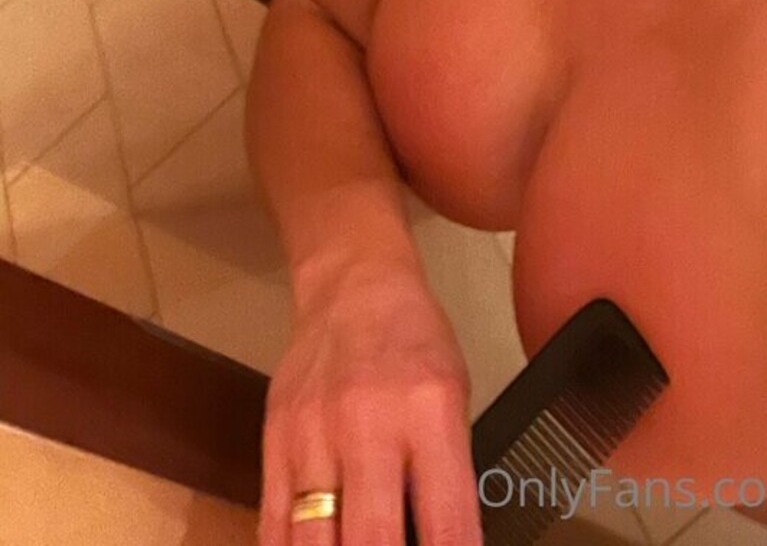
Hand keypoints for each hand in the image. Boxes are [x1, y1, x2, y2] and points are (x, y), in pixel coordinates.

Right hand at [257, 260, 483, 545]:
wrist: (351, 285)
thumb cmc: (414, 340)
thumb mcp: (454, 395)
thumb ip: (449, 473)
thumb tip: (447, 543)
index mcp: (430, 412)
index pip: (446, 522)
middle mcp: (369, 425)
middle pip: (372, 541)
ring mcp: (313, 434)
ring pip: (313, 544)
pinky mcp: (274, 440)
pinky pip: (273, 524)